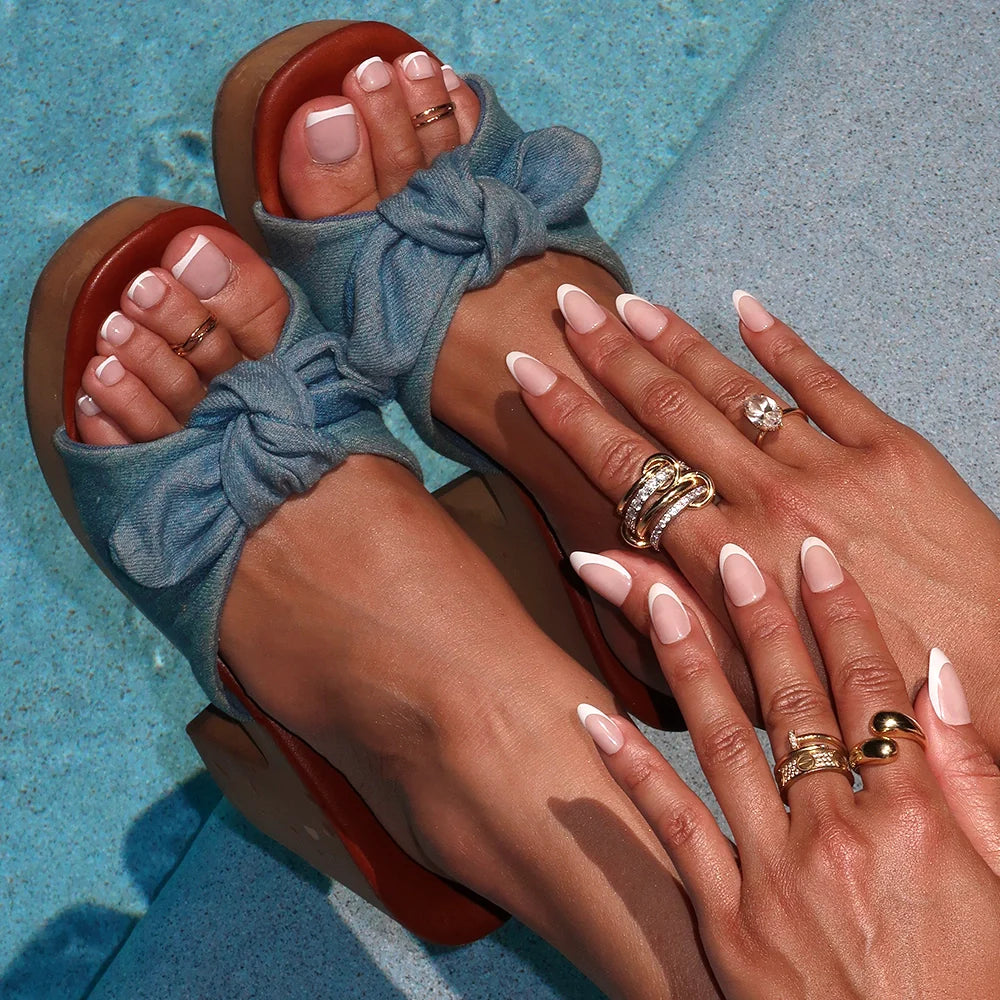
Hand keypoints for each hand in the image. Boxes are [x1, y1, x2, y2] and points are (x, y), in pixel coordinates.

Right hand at [506, 286, 999, 751]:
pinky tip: (746, 306)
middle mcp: (772, 498)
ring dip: (676, 341)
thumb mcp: (751, 678)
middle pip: (670, 411)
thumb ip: (667, 614)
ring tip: (629, 302)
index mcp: (730, 555)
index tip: (526, 368)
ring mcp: (834, 465)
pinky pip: (825, 382)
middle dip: (609, 354)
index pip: (625, 468)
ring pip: (734, 388)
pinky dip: (782, 343)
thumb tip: (589, 563)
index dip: (567, 413)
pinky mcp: (892, 449)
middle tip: (568, 306)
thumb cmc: (863, 685)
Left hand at [577, 538, 999, 998]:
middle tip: (725, 552)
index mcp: (915, 818)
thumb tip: (938, 676)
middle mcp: (838, 832)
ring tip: (659, 598)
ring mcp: (774, 874)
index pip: (869, 687)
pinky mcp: (728, 921)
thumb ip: (975, 777)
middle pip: (792, 700)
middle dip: (758, 619)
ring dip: (689, 664)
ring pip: (723, 743)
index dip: (838, 613)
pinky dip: (630, 769)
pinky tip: (594, 718)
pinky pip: (672, 828)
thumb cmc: (979, 987)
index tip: (811, 557)